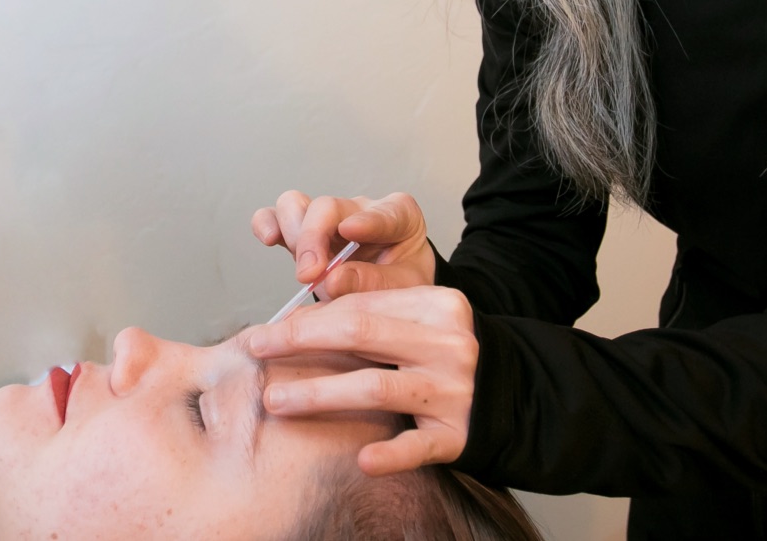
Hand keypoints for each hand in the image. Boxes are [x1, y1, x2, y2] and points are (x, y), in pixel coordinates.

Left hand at [242, 286, 476, 475]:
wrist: (509, 394)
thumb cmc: (441, 356)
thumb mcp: (414, 322)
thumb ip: (366, 315)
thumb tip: (293, 320)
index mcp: (437, 305)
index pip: (360, 306)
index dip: (306, 319)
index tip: (265, 332)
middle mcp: (448, 343)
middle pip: (361, 335)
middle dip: (300, 342)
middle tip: (257, 351)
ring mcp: (455, 390)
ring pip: (377, 387)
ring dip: (319, 394)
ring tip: (277, 400)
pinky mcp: (459, 434)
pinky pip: (419, 445)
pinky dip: (391, 454)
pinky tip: (362, 460)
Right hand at [249, 191, 435, 297]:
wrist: (393, 292)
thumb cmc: (403, 283)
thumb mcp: (405, 289)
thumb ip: (374, 283)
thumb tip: (331, 280)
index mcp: (399, 217)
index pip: (384, 214)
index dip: (366, 220)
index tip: (350, 231)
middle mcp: (359, 210)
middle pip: (328, 207)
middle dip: (314, 238)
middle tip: (310, 274)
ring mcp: (328, 219)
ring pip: (297, 203)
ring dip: (292, 234)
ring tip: (301, 270)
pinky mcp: (303, 231)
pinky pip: (277, 215)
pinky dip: (267, 223)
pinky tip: (268, 239)